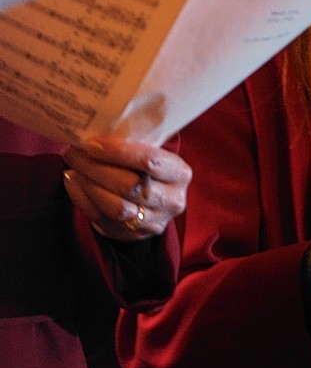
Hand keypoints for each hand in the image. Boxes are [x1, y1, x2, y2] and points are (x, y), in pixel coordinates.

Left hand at [62, 136, 190, 241]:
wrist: (156, 202)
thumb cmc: (149, 170)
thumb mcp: (155, 154)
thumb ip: (136, 147)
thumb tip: (96, 132)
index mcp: (180, 173)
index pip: (150, 161)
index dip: (117, 152)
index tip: (91, 144)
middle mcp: (172, 199)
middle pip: (130, 185)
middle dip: (96, 168)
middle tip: (73, 154)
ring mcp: (155, 221)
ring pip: (116, 207)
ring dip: (88, 186)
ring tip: (73, 170)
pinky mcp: (134, 235)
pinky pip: (102, 220)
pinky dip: (82, 200)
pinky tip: (73, 184)